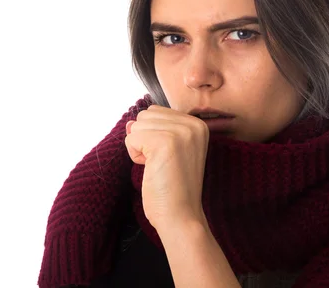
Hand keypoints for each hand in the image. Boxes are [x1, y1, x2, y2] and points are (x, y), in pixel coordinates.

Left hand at [125, 105, 209, 231]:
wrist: (181, 216)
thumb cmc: (173, 188)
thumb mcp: (168, 151)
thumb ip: (154, 130)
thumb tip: (130, 121)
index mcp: (198, 124)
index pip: (157, 112)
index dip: (153, 136)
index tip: (168, 158)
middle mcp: (193, 124)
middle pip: (146, 115)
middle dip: (145, 140)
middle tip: (162, 163)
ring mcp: (181, 132)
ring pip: (137, 125)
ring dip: (140, 148)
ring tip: (158, 166)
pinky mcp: (165, 142)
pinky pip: (131, 138)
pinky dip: (135, 156)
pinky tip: (152, 169)